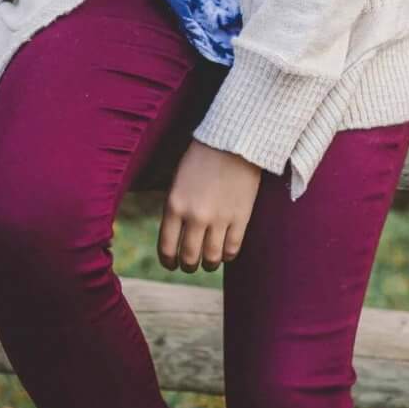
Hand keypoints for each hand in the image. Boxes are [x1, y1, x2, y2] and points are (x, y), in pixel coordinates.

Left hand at [157, 138, 261, 273]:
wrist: (233, 142)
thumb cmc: (201, 159)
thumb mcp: (178, 182)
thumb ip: (176, 210)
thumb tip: (177, 238)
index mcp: (174, 205)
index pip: (167, 247)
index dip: (169, 261)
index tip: (171, 264)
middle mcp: (195, 216)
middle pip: (190, 257)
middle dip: (188, 265)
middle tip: (190, 265)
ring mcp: (219, 219)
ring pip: (212, 258)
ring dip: (209, 264)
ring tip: (209, 262)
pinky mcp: (241, 218)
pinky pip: (233, 249)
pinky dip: (228, 255)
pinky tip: (226, 252)